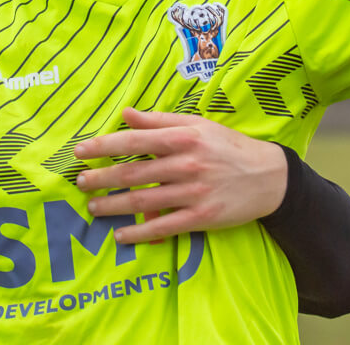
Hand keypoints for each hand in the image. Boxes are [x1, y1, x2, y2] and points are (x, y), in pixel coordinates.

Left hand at [73, 107, 287, 244]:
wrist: (269, 177)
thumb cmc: (228, 146)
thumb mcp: (197, 125)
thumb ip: (159, 120)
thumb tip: (126, 114)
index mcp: (183, 138)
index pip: (134, 141)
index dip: (104, 147)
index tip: (81, 152)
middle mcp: (186, 164)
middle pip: (134, 173)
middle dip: (102, 178)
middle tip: (80, 183)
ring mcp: (194, 192)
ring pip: (143, 201)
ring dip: (114, 206)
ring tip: (93, 207)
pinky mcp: (202, 217)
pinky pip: (163, 227)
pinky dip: (139, 233)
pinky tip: (120, 235)